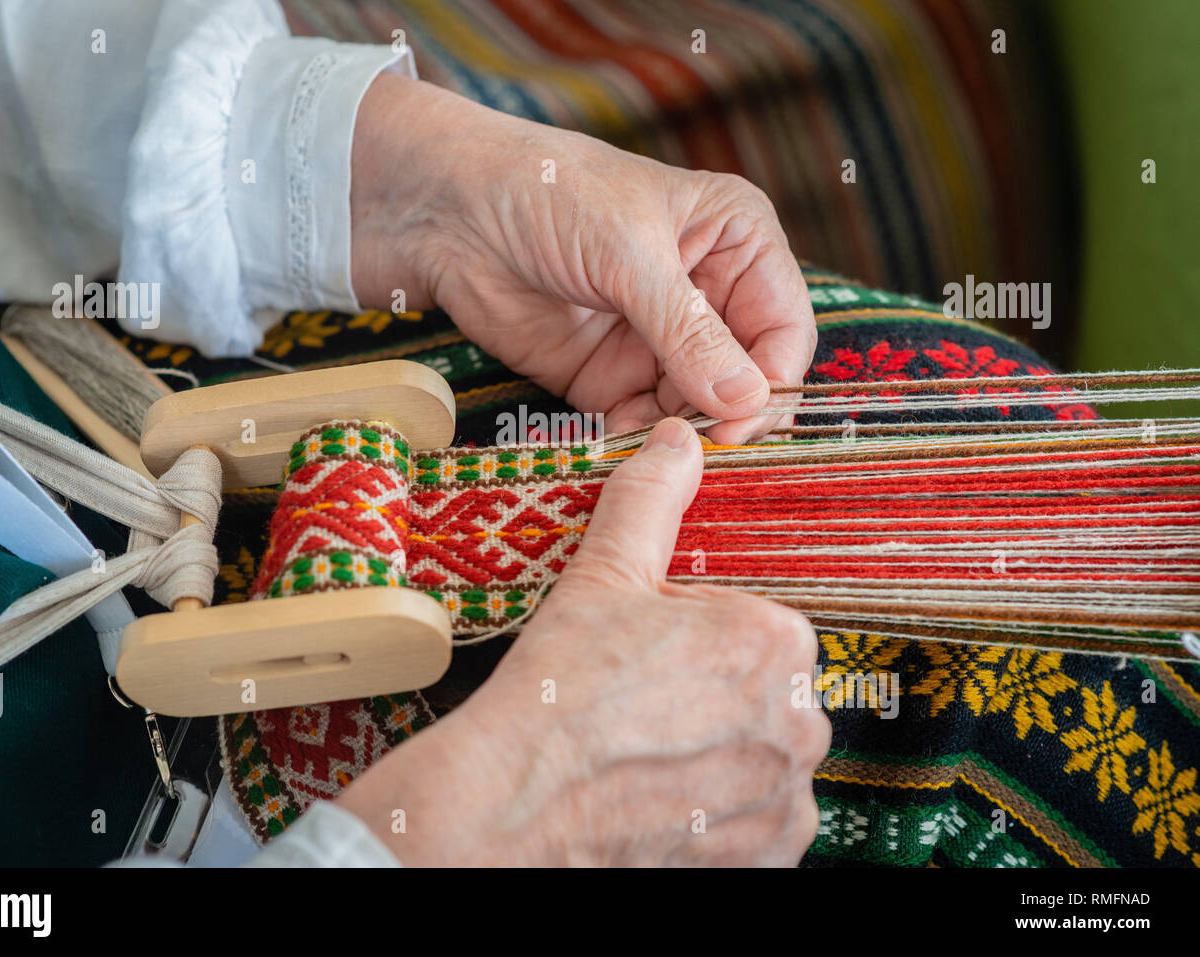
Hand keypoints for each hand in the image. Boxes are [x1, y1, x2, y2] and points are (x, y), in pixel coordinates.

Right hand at [335, 418, 829, 864]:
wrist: (515, 809)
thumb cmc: (558, 692)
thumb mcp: (602, 577)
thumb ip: (649, 500)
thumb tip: (678, 440)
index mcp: (774, 640)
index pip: (759, 634)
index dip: (700, 647)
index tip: (651, 666)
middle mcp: (799, 723)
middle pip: (767, 702)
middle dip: (717, 707)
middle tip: (643, 718)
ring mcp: (786, 801)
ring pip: (764, 767)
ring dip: (722, 767)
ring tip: (648, 766)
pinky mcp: (768, 860)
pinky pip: (762, 830)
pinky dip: (722, 824)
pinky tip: (664, 808)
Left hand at [349, 76, 815, 443]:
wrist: (449, 212)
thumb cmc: (548, 195)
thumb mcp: (627, 253)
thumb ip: (688, 329)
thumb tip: (745, 399)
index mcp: (736, 240)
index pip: (783, 325)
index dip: (772, 378)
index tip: (744, 419)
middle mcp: (707, 294)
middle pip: (748, 377)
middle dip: (731, 414)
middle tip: (708, 447)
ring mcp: (658, 341)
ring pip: (699, 409)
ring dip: (685, 436)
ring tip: (662, 453)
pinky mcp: (610, 377)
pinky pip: (644, 424)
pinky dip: (640, 444)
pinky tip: (628, 453)